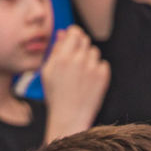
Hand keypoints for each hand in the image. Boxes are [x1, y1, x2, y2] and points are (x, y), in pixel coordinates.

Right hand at [40, 26, 109, 140]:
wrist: (70, 117)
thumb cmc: (56, 95)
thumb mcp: (48, 72)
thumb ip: (55, 50)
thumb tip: (63, 33)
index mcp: (63, 57)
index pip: (74, 32)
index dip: (73, 34)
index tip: (72, 39)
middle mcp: (79, 60)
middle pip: (85, 40)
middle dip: (80, 47)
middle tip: (74, 62)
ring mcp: (92, 68)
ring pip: (94, 52)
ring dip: (88, 58)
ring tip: (81, 75)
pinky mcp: (103, 76)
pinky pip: (102, 64)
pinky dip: (97, 70)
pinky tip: (88, 82)